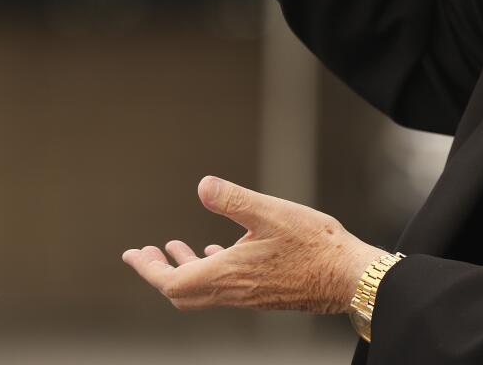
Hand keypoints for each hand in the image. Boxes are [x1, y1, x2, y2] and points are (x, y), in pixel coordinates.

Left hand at [121, 176, 387, 313]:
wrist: (349, 277)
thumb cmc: (314, 245)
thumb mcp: (272, 212)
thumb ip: (235, 200)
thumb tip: (202, 186)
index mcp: (228, 274)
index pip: (172, 282)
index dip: (148, 269)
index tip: (133, 254)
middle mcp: (234, 291)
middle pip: (182, 292)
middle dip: (160, 272)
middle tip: (147, 253)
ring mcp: (249, 296)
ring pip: (203, 290)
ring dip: (185, 269)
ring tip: (175, 247)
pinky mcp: (264, 294)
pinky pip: (224, 288)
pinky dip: (210, 270)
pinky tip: (221, 252)